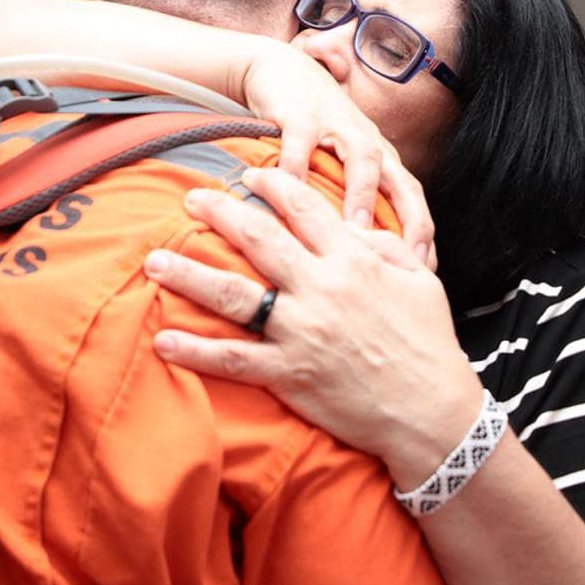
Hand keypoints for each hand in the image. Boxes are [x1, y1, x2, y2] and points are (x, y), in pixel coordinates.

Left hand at [146, 167, 482, 487]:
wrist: (430, 411)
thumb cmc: (430, 342)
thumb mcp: (420, 280)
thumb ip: (385, 246)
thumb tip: (354, 227)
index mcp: (353, 260)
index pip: (303, 208)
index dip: (272, 185)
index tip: (248, 174)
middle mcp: (321, 288)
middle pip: (257, 238)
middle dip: (218, 213)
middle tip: (189, 197)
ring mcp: (301, 332)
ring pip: (233, 294)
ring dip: (189, 275)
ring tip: (155, 262)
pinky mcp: (289, 374)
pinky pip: (232, 360)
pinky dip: (195, 351)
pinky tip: (164, 340)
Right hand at [241, 43, 433, 264]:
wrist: (279, 69)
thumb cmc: (312, 124)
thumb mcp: (336, 162)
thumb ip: (350, 198)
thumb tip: (362, 252)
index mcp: (380, 156)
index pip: (413, 197)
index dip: (423, 232)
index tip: (429, 270)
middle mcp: (367, 141)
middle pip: (401, 180)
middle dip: (411, 219)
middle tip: (411, 258)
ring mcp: (337, 125)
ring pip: (361, 160)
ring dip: (362, 195)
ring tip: (356, 232)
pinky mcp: (302, 114)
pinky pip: (301, 144)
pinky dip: (296, 169)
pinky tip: (290, 197)